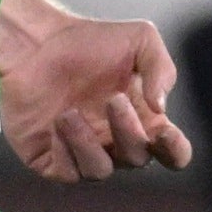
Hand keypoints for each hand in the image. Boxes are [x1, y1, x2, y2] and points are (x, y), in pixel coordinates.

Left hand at [0, 0, 188, 181]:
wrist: (36, 41)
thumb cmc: (88, 40)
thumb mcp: (140, 38)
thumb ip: (161, 69)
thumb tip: (161, 109)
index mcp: (143, 120)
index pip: (172, 153)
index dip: (175, 151)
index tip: (164, 132)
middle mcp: (116, 141)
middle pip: (136, 159)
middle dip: (128, 132)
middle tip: (114, 99)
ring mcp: (84, 152)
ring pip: (100, 171)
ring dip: (89, 144)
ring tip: (70, 112)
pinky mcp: (50, 159)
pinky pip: (66, 173)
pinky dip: (64, 150)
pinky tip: (55, 122)